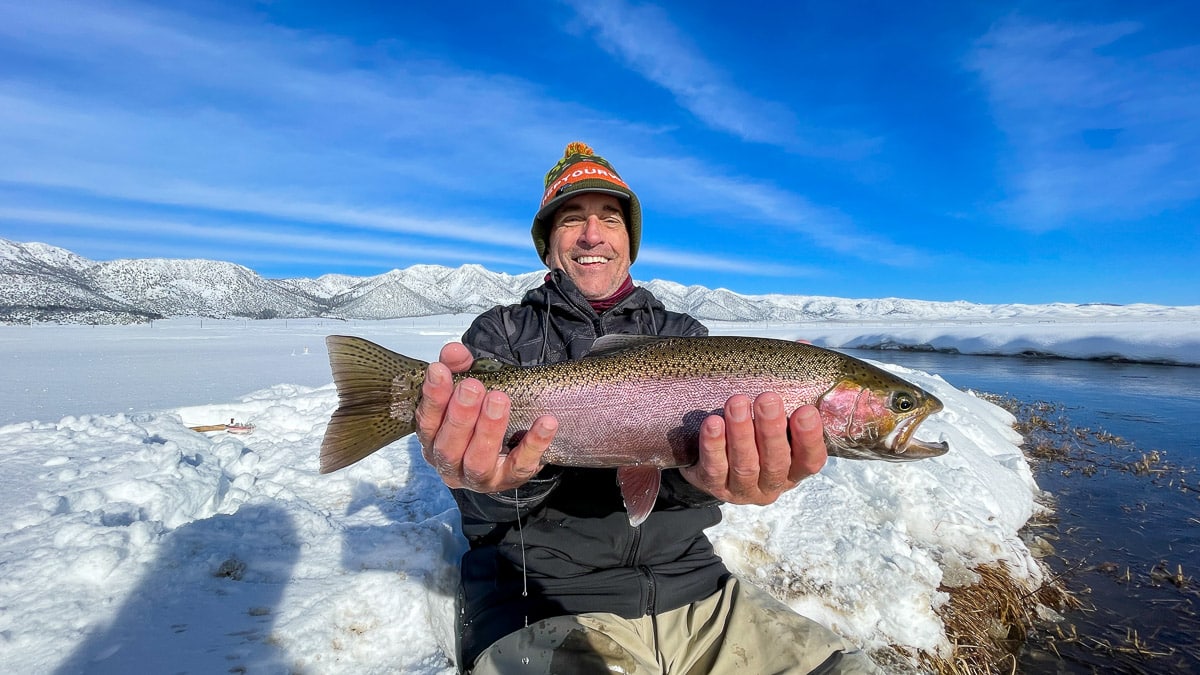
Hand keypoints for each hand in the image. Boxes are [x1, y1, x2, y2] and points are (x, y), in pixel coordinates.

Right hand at [414, 342, 556, 491]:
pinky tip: (546, 423)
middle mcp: (450, 464)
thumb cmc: (478, 415)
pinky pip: (522, 465)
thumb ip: (459, 368)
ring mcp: (479, 477)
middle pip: (449, 446)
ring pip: (478, 461)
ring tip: (499, 400)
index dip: (433, 397)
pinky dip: (534, 444)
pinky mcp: (509, 480)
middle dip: (461, 415)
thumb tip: (454, 350)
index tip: (440, 370)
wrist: (508, 446)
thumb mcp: (466, 389)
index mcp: (433, 441)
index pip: (427, 422)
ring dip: (488, 430)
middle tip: (473, 386)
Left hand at [681, 393, 825, 504]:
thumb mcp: (777, 431)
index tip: (806, 411)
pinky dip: (714, 445)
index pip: (810, 461)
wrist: (713, 463)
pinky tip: (713, 423)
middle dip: (771, 429)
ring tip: (737, 403)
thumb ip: (788, 418)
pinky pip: (714, 468)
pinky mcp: (715, 487)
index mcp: (793, 472)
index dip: (809, 438)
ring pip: (744, 464)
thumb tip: (804, 392)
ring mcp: (742, 490)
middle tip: (767, 399)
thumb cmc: (754, 439)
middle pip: (775, 462)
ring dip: (741, 432)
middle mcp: (771, 486)